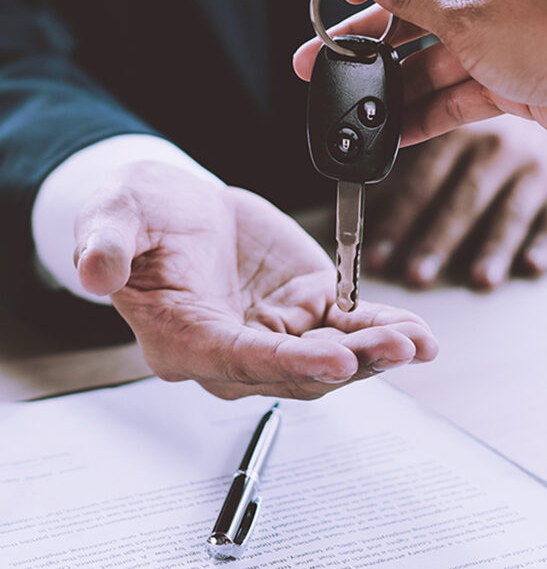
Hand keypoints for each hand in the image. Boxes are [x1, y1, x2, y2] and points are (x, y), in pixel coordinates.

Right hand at [73, 162, 436, 399]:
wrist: (180, 211)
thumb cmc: (144, 218)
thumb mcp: (115, 217)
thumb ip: (107, 245)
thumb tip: (93, 272)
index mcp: (184, 338)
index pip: (237, 361)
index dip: (286, 363)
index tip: (333, 359)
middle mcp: (234, 350)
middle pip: (296, 371)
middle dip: (348, 364)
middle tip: (395, 348)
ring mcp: (276, 333)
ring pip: (330, 357)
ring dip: (375, 353)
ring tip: (417, 341)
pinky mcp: (307, 309)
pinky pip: (347, 328)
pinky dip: (380, 330)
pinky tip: (415, 333)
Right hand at [294, 0, 546, 159]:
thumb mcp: (469, 12)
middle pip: (414, 1)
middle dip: (369, 32)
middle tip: (325, 56)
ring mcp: (500, 31)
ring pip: (432, 54)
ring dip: (395, 82)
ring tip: (356, 104)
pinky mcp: (508, 75)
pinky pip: (455, 90)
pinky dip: (428, 111)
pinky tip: (397, 130)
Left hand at [364, 116, 546, 289]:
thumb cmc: (494, 147)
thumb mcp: (458, 143)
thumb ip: (418, 170)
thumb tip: (360, 204)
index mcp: (461, 134)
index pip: (423, 181)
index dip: (399, 221)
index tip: (379, 257)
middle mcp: (502, 147)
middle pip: (463, 200)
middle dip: (438, 240)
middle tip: (417, 275)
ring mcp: (541, 168)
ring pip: (511, 212)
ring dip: (493, 248)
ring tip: (477, 280)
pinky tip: (531, 267)